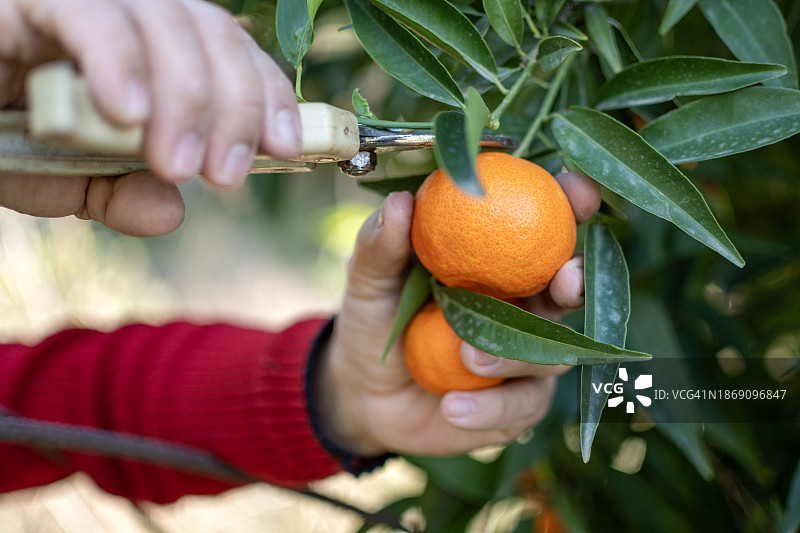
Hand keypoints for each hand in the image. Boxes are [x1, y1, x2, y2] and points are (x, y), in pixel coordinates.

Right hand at [0, 0, 300, 235]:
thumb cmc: (1, 137)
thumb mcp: (66, 179)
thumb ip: (118, 191)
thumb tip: (169, 213)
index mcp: (149, 46)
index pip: (229, 49)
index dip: (266, 93)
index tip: (287, 145)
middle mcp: (123, 11)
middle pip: (210, 31)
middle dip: (232, 106)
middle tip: (224, 178)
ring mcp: (80, 1)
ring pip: (163, 18)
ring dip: (184, 97)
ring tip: (177, 166)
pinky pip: (86, 14)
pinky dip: (116, 62)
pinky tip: (127, 114)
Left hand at [315, 172, 601, 456]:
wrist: (362, 393)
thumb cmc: (374, 321)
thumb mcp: (369, 281)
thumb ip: (382, 246)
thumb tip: (401, 202)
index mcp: (496, 261)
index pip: (544, 227)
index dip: (572, 205)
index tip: (578, 191)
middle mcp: (523, 305)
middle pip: (571, 288)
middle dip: (579, 278)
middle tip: (565, 278)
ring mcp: (526, 357)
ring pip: (554, 354)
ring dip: (516, 355)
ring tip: (467, 357)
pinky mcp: (518, 405)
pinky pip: (524, 406)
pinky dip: (490, 408)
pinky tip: (453, 407)